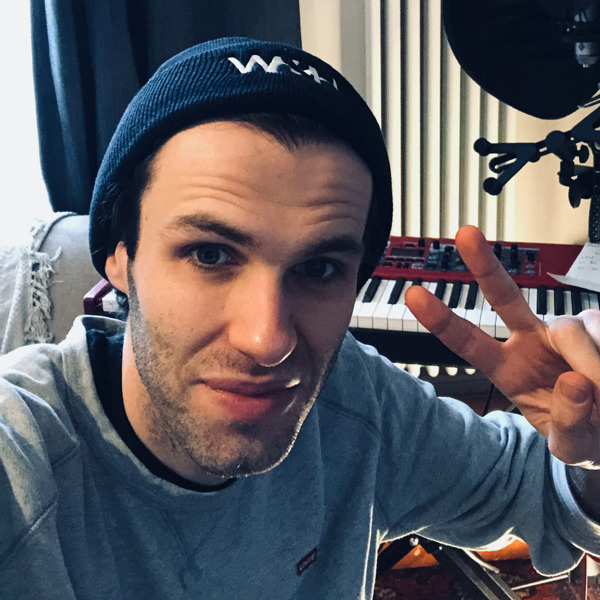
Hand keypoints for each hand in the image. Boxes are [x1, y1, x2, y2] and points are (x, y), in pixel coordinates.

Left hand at [404, 225, 599, 467]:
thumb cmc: (585, 433)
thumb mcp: (570, 446)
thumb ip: (569, 422)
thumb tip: (574, 381)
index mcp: (508, 368)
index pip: (469, 341)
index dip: (441, 319)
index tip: (414, 294)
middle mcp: (531, 339)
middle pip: (505, 296)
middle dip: (484, 265)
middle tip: (464, 234)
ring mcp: (565, 329)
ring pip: (574, 329)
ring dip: (594, 367)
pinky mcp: (599, 325)